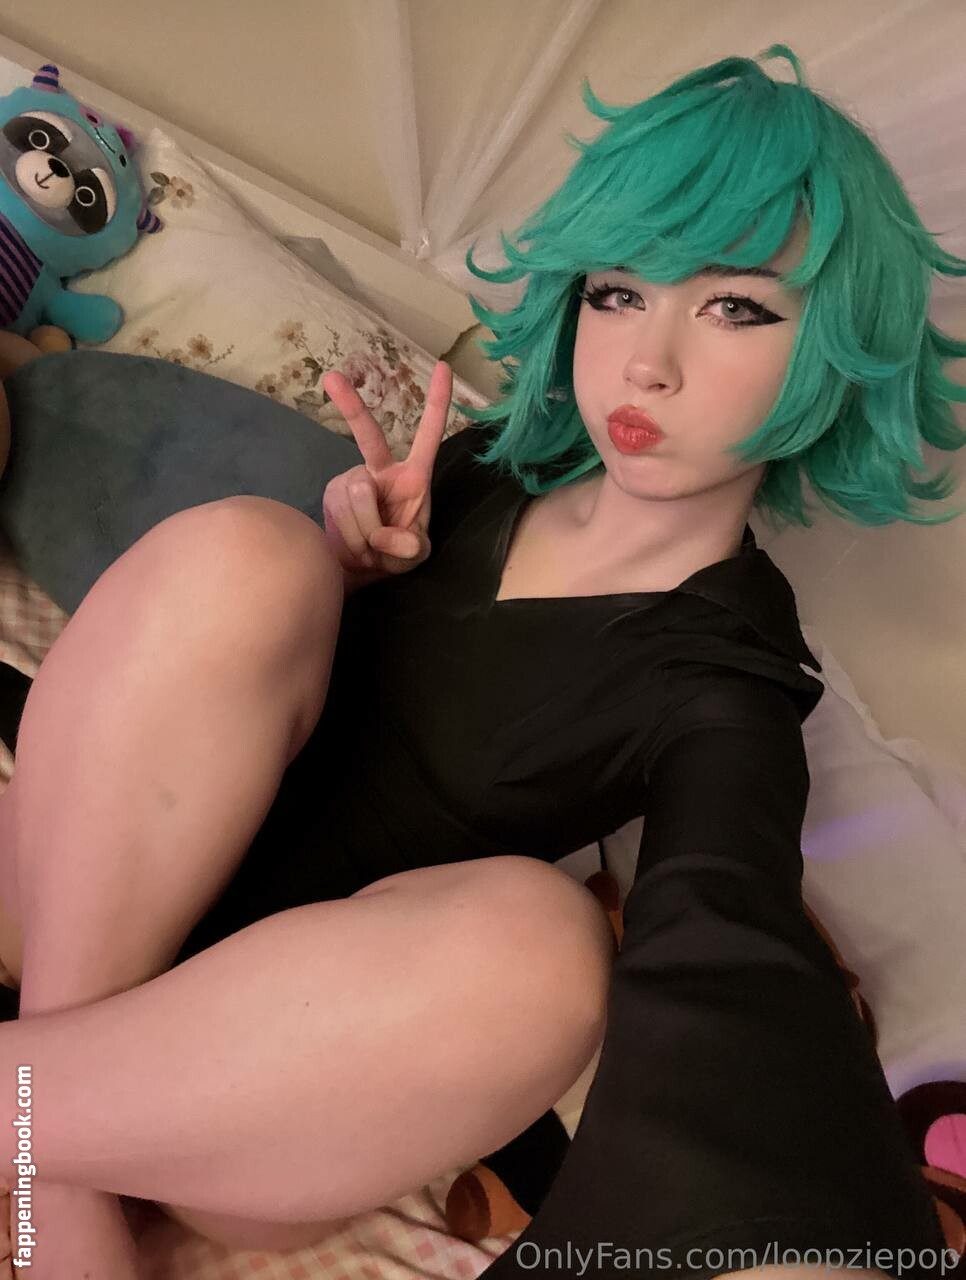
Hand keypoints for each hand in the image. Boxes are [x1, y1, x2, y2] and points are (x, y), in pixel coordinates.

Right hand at [321, 360, 452, 589]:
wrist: (361, 570)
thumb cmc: (395, 555)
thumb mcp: (413, 556)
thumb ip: (409, 548)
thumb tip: (394, 540)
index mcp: (413, 476)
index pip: (429, 434)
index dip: (437, 401)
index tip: (442, 366)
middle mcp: (381, 470)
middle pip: (368, 434)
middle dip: (350, 404)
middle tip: (332, 377)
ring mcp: (353, 478)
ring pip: (358, 496)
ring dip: (366, 532)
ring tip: (370, 548)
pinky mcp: (332, 492)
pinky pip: (341, 513)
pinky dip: (351, 537)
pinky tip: (354, 545)